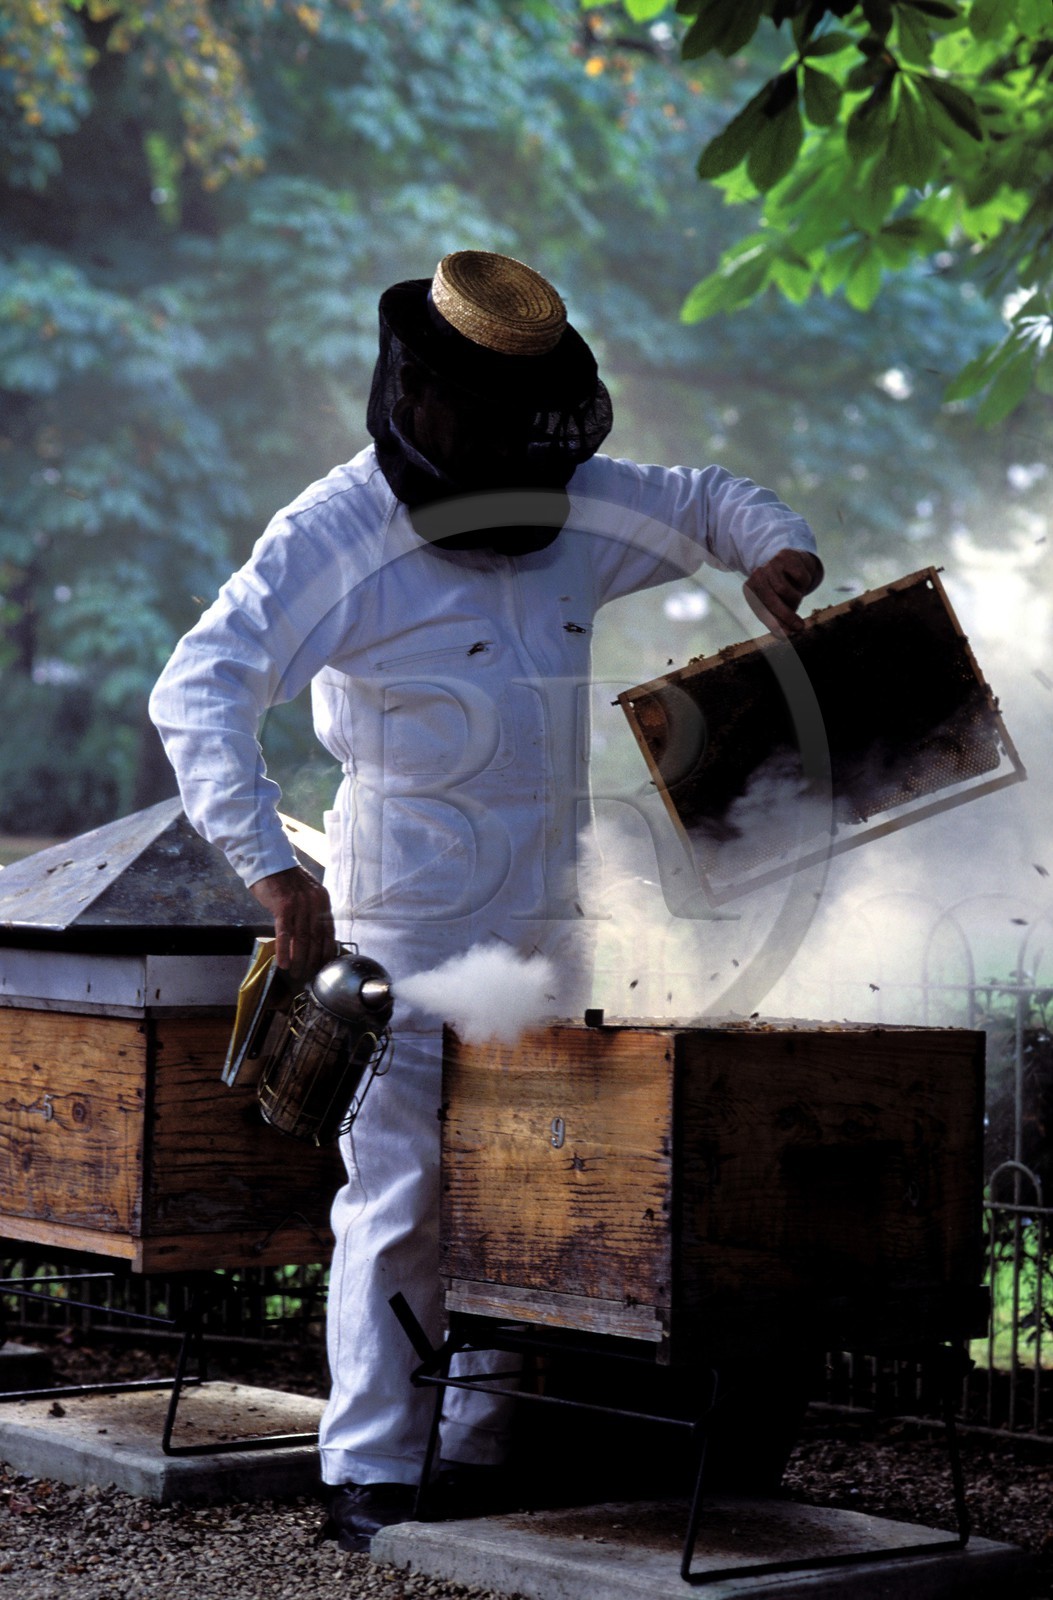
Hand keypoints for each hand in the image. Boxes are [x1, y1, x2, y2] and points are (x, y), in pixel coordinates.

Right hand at [249, 864, 337, 982]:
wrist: (268, 863)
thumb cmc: (284, 881)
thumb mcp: (305, 894)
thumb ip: (310, 913)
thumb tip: (311, 939)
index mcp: (323, 900)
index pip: (329, 932)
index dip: (326, 952)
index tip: (324, 966)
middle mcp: (315, 902)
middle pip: (318, 938)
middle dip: (314, 960)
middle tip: (309, 975)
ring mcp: (300, 904)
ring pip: (303, 939)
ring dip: (300, 960)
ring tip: (297, 973)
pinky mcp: (283, 906)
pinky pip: (285, 933)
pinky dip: (285, 951)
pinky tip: (284, 964)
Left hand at [743, 549, 821, 637]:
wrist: (790, 561)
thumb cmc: (781, 589)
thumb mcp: (776, 604)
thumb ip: (779, 620)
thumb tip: (787, 635)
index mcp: (751, 589)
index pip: (761, 609)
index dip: (773, 623)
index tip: (786, 635)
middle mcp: (757, 575)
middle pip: (772, 599)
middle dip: (786, 615)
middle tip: (799, 627)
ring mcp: (770, 564)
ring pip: (785, 589)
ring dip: (796, 598)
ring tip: (797, 597)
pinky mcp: (786, 555)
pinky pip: (800, 577)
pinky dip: (805, 584)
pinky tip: (801, 582)